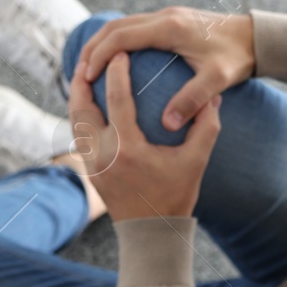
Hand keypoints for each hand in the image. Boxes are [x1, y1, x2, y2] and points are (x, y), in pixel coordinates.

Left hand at [67, 52, 220, 220]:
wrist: (151, 232)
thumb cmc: (175, 197)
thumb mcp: (196, 162)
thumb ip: (206, 127)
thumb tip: (212, 96)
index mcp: (128, 149)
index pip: (117, 100)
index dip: (117, 72)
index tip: (121, 53)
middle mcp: (103, 155)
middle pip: (80, 108)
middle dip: (82, 80)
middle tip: (90, 59)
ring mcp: (92, 165)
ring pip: (74, 123)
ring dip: (77, 98)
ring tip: (83, 78)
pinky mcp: (90, 171)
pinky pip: (78, 137)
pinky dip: (80, 117)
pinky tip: (89, 106)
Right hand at [79, 6, 253, 130]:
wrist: (256, 37)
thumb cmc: (238, 59)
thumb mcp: (218, 80)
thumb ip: (194, 100)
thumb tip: (168, 123)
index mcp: (169, 27)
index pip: (121, 36)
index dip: (100, 56)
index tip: (86, 77)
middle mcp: (165, 17)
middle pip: (115, 27)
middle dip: (93, 48)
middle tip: (78, 74)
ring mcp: (167, 16)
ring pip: (123, 25)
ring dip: (103, 44)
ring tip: (89, 69)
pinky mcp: (172, 21)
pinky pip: (136, 29)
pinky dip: (118, 43)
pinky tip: (114, 65)